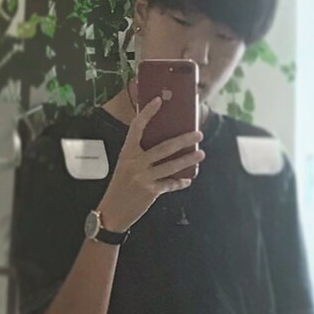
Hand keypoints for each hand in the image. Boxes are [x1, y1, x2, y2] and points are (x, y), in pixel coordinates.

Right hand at [97, 96, 204, 232]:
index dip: (148, 113)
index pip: (137, 127)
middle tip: (198, 134)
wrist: (112, 212)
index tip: (159, 101)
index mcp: (127, 152)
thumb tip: (161, 144)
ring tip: (201, 154)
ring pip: (171, 166)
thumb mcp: (125, 166)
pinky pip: (169, 184)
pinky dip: (179, 182)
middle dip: (183, 140)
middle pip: (164, 147)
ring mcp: (144, 178)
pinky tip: (188, 179)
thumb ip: (139, 155)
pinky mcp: (150, 192)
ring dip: (188, 159)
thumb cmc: (119, 186)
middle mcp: (135, 163)